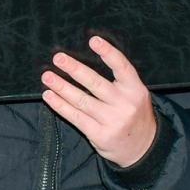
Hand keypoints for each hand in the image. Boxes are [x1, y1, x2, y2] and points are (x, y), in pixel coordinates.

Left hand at [40, 36, 157, 167]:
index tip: (93, 40)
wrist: (142, 149)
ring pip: (81, 100)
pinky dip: (60, 105)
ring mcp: (112, 121)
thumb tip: (87, 60)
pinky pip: (75, 117)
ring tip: (47, 76)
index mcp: (136, 90)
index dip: (108, 53)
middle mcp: (124, 104)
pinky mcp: (99, 135)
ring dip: (61, 87)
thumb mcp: (135, 95)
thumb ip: (119, 81)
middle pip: (95, 84)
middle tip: (58, 58)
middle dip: (75, 69)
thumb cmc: (134, 115)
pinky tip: (49, 96)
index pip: (122, 68)